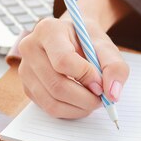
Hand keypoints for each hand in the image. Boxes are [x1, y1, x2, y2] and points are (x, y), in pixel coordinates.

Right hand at [18, 0, 131, 118]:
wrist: (73, 39)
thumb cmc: (88, 41)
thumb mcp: (106, 47)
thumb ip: (115, 67)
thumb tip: (112, 94)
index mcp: (48, 30)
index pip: (63, 60)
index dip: (86, 76)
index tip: (101, 82)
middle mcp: (30, 48)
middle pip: (57, 85)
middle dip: (85, 98)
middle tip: (102, 98)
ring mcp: (25, 69)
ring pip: (52, 102)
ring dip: (79, 108)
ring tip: (93, 100)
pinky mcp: (27, 87)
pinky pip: (49, 108)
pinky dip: (70, 111)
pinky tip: (81, 101)